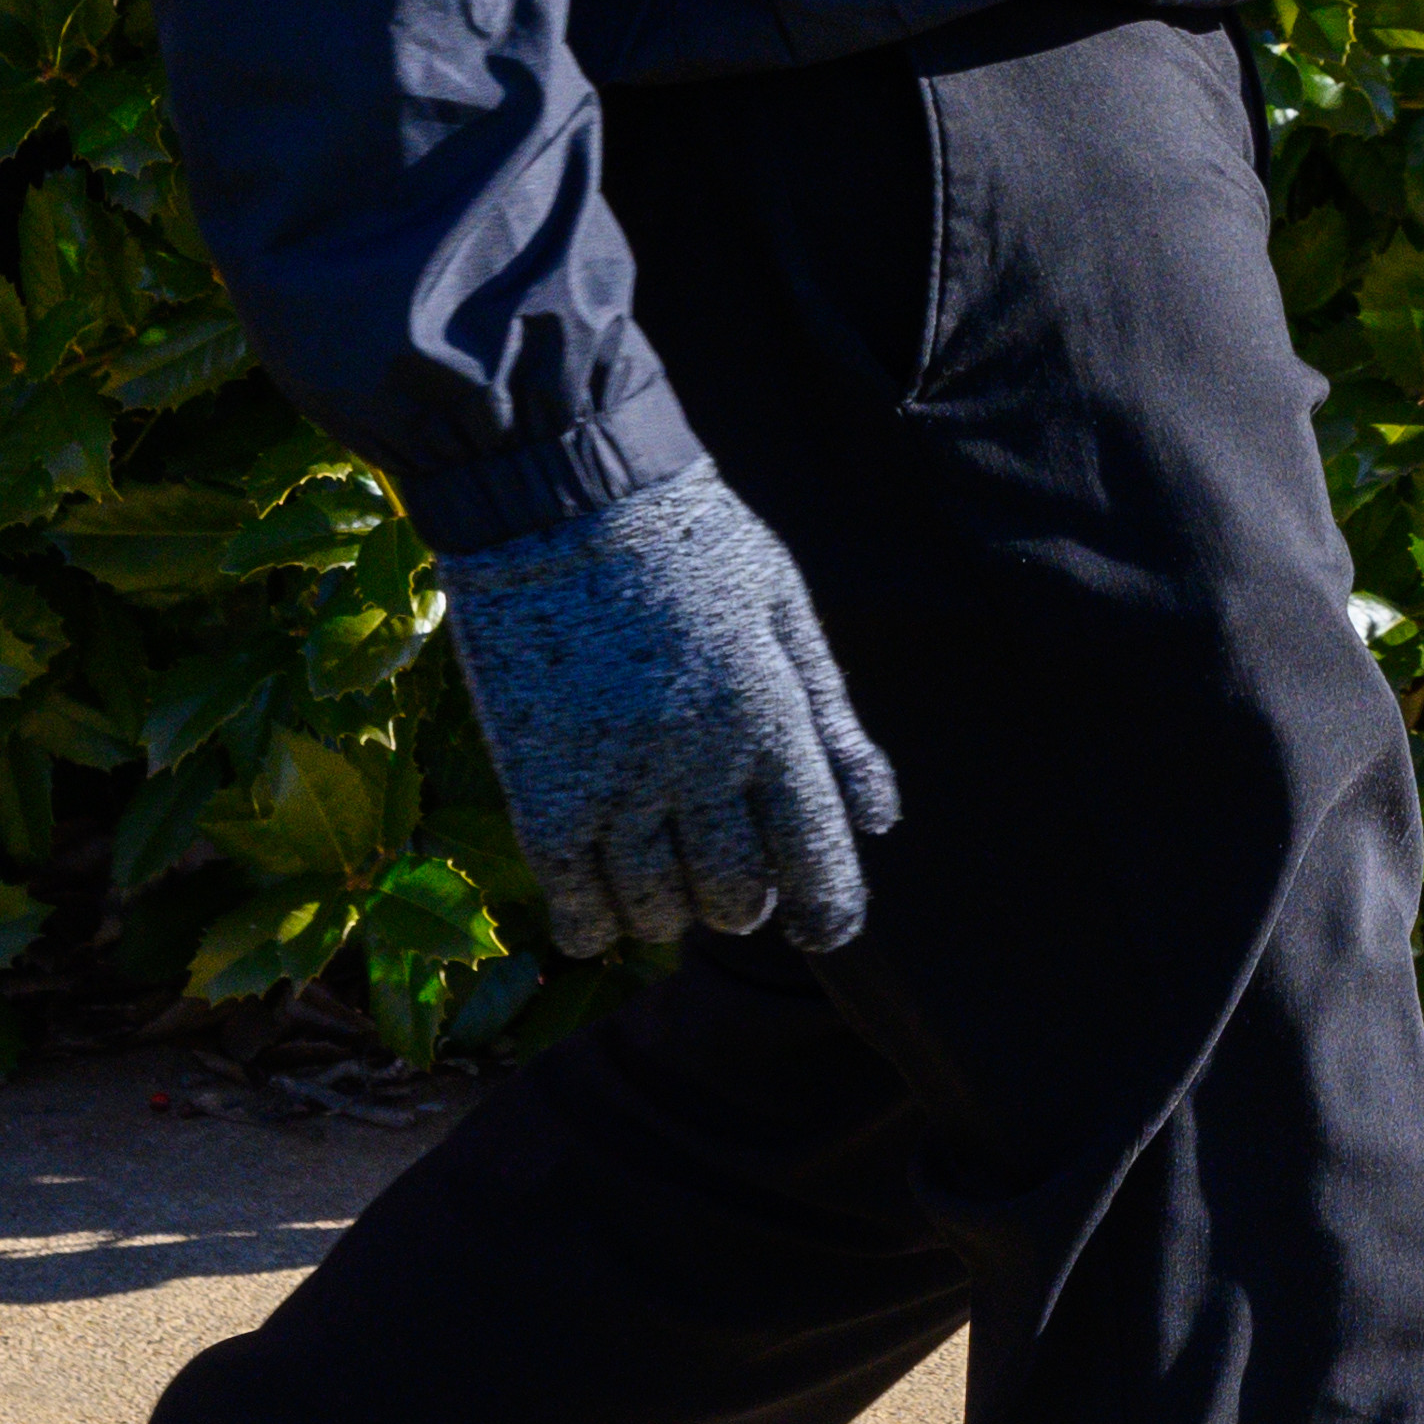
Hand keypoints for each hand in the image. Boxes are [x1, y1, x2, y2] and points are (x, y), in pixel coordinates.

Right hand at [438, 459, 901, 955]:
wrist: (563, 493)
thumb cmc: (689, 540)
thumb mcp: (785, 609)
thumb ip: (833, 718)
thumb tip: (882, 817)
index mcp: (770, 719)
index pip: (814, 853)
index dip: (828, 908)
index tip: (825, 929)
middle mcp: (700, 765)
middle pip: (735, 895)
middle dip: (743, 903)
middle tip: (731, 882)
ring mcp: (617, 780)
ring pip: (654, 907)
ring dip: (667, 913)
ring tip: (664, 884)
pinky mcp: (541, 784)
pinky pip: (571, 893)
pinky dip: (588, 920)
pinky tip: (594, 912)